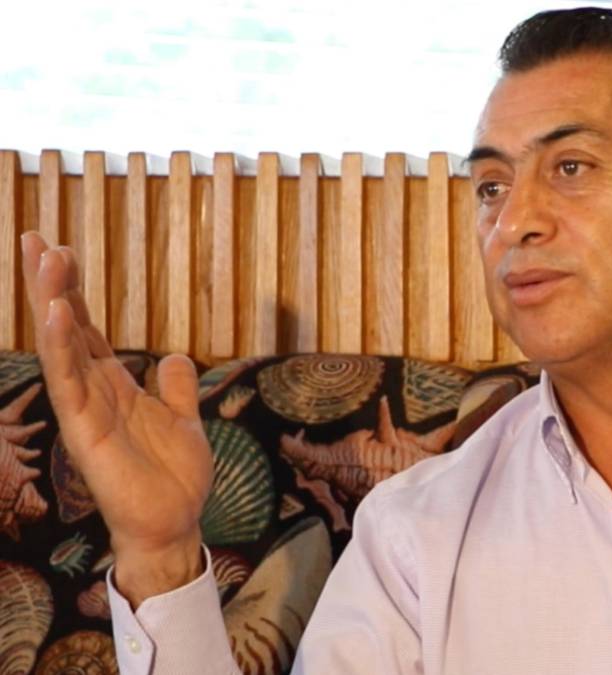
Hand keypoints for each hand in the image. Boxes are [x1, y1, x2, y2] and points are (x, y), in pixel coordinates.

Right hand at [20, 232, 213, 605]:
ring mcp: (85, 409)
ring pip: (62, 346)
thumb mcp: (183, 419)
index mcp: (114, 385)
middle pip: (67, 328)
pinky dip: (62, 347)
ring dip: (52, 302)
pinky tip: (57, 314)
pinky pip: (69, 382)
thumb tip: (177, 356)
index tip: (60, 248)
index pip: (88, 329)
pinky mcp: (84, 430)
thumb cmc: (173, 477)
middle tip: (35, 237)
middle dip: (51, 284)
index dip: (75, 291)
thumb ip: (177, 387)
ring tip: (45, 259)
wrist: (173, 522)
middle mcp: (93, 391)